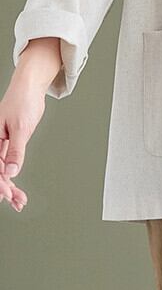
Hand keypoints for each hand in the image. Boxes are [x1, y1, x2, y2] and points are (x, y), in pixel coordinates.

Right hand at [0, 75, 46, 212]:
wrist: (30, 88)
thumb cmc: (23, 102)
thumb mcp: (21, 127)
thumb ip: (16, 151)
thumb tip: (12, 171)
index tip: (5, 194)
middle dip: (4, 188)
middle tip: (16, 201)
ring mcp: (0, 144)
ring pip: (1, 171)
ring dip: (9, 187)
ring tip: (19, 201)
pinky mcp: (8, 144)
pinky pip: (8, 164)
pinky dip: (13, 177)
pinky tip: (16, 190)